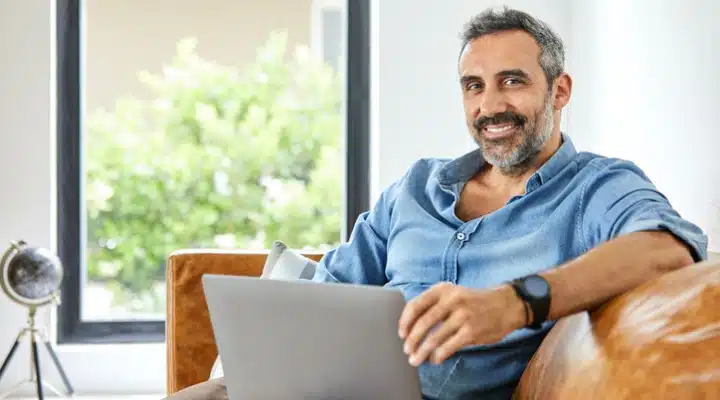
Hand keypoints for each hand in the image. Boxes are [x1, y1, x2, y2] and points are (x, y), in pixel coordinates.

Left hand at [398, 282, 526, 365]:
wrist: (506, 305)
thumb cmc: (474, 302)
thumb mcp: (453, 294)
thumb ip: (434, 305)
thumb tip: (411, 326)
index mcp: (442, 289)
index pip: (416, 305)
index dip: (405, 322)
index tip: (401, 334)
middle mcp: (451, 300)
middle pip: (423, 323)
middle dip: (412, 340)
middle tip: (407, 350)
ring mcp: (462, 315)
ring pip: (434, 338)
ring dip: (422, 351)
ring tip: (416, 359)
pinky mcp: (471, 331)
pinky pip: (448, 347)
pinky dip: (438, 355)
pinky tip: (435, 359)